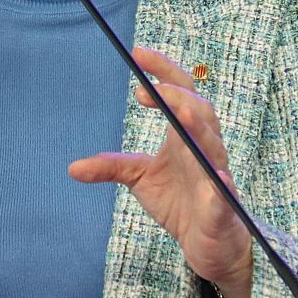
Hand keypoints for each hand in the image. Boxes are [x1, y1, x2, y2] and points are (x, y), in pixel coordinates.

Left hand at [69, 47, 253, 297]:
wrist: (205, 244)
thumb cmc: (179, 202)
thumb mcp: (140, 179)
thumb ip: (112, 166)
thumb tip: (72, 167)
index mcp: (185, 136)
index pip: (180, 92)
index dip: (163, 71)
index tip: (138, 53)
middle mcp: (204, 149)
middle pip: (200, 112)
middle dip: (178, 98)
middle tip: (148, 91)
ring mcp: (216, 177)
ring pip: (213, 147)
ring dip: (199, 130)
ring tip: (182, 114)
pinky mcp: (223, 208)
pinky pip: (225, 194)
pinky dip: (221, 185)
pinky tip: (217, 177)